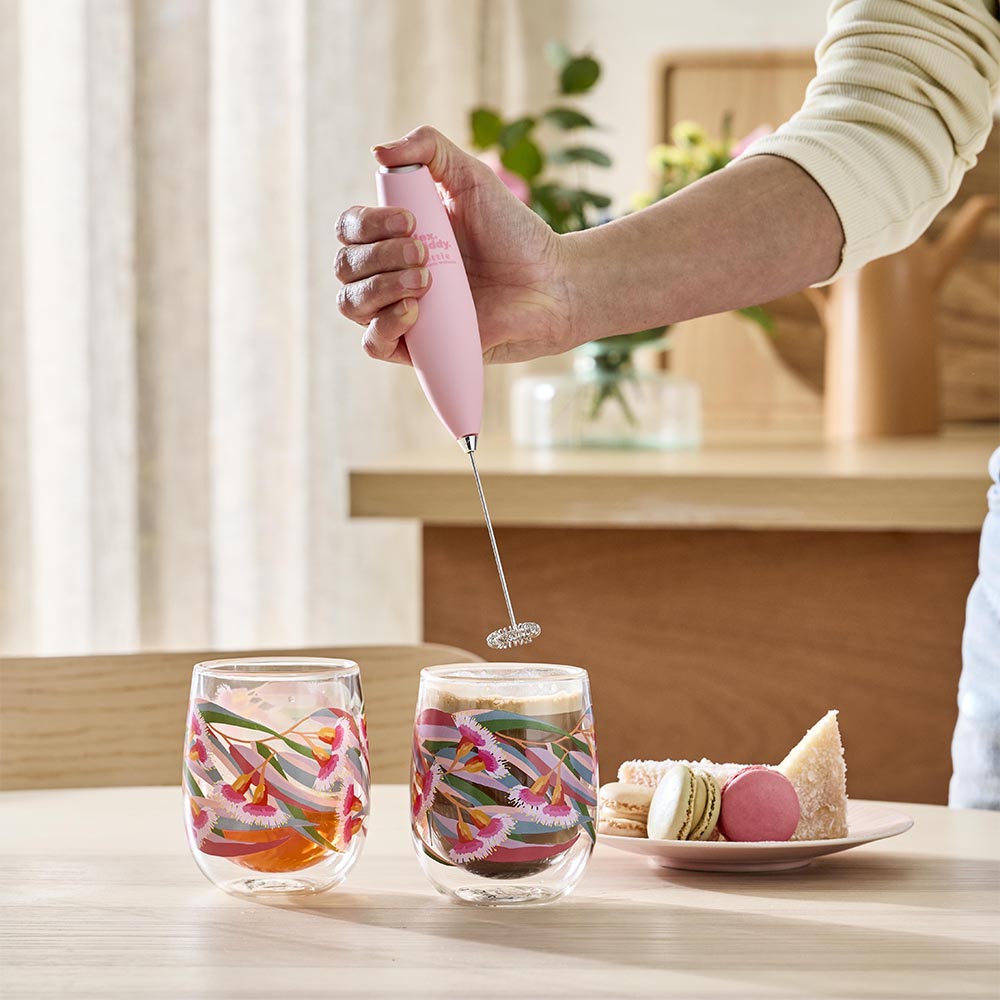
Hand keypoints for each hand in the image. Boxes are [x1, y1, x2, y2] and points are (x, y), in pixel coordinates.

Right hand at [335, 125, 571, 363]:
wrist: (550, 283)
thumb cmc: (513, 232)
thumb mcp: (471, 177)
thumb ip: (427, 149)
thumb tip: (377, 152)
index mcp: (394, 235)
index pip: (350, 229)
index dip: (366, 223)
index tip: (412, 220)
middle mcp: (390, 274)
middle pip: (345, 266)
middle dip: (379, 255)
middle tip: (425, 252)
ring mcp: (401, 312)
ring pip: (351, 304)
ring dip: (380, 287)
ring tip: (426, 279)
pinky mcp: (418, 348)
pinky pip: (373, 344)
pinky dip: (384, 325)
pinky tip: (414, 311)